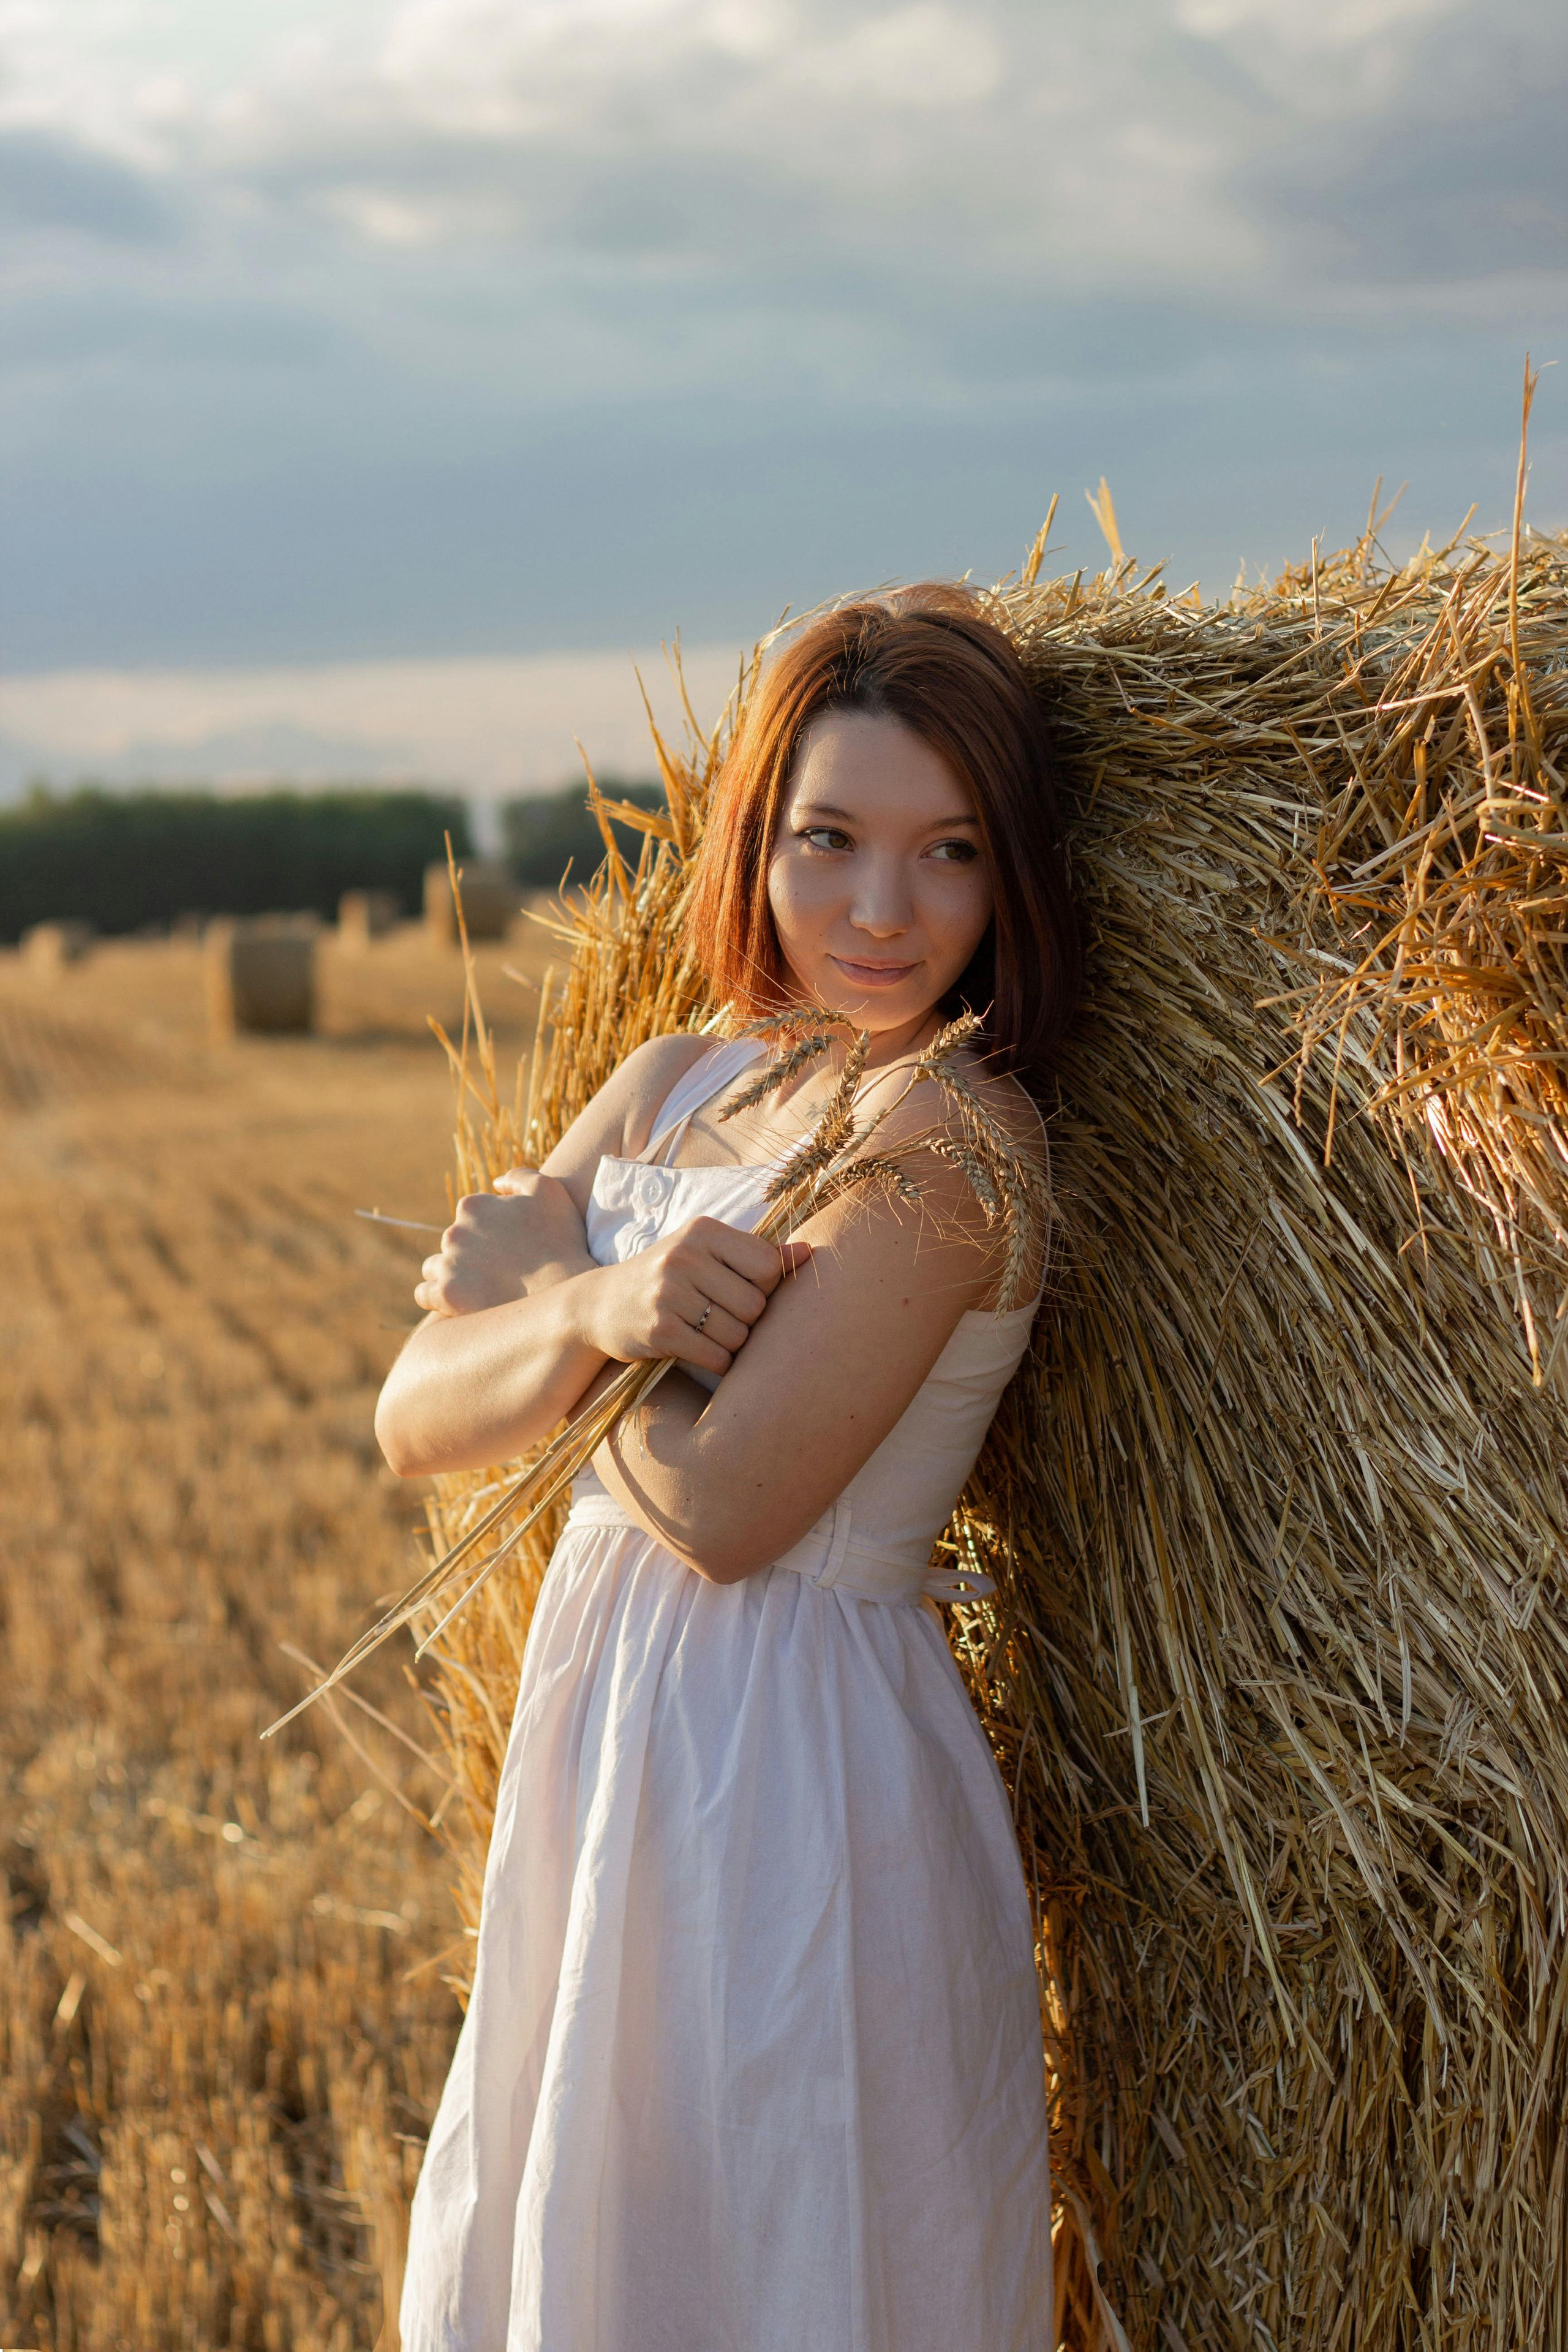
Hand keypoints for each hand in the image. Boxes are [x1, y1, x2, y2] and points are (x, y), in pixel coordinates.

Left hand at [415, 1170, 590, 1316]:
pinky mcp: (446, 1295)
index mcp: (473, 1206)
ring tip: (479, 1290)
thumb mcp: (549, 1191)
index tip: (507, 1248)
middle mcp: (454, 1232)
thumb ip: (519, 1177)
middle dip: (470, 1254)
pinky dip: (436, 1298)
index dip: (488, 1232)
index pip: (469, 1217)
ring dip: (451, 1275)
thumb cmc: (561, 1241)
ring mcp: (448, 1264)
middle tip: (499, 1272)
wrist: (563, 1291)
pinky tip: (458, 1304)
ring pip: (435, 1268)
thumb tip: (495, 1184)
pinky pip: (424, 1294)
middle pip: (453, 1243)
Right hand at [578, 1216, 808, 1376]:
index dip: (765, 1286)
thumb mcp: (707, 1254)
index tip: (742, 1289)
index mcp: (703, 1230)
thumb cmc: (668, 1278)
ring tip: (707, 1332)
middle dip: (747, 1320)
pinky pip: (716, 1358)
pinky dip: (716, 1361)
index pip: (768, 1265)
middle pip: (756, 1305)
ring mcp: (668, 1293)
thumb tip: (809, 1253)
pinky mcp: (659, 1331)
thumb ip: (757, 1255)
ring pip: (738, 1335)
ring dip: (731, 1343)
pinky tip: (698, 1349)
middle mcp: (685, 1256)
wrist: (600, 1304)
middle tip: (720, 1316)